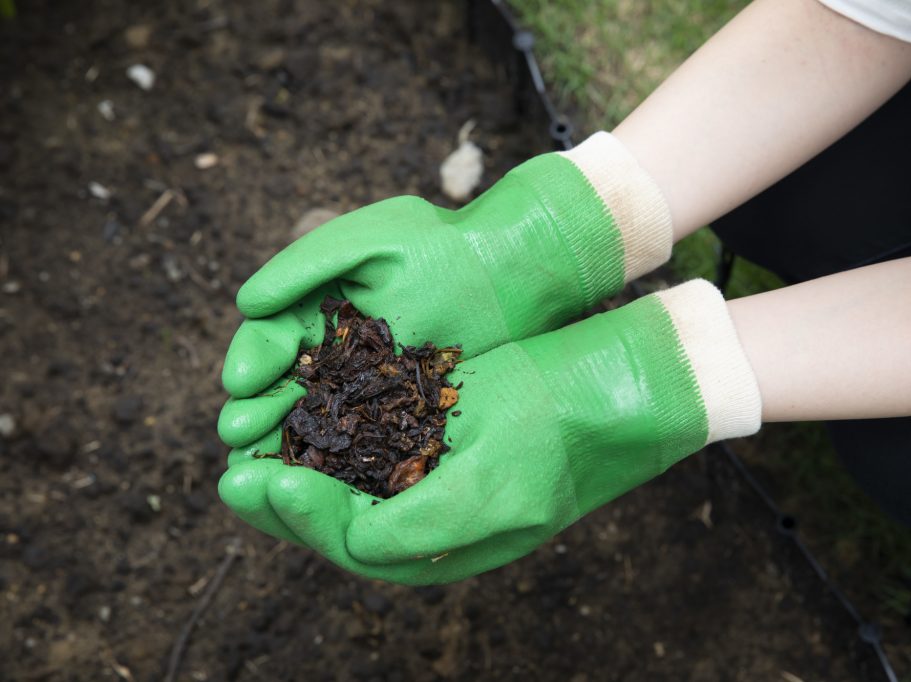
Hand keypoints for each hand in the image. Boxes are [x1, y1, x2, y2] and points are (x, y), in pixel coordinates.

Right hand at [217, 132, 672, 448]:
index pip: (270, 341)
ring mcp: (370, 390)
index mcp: (318, 311)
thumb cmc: (441, 246)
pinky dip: (340, 463)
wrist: (513, 269)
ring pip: (319, 425)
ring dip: (288, 446)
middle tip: (239, 434)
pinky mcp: (405, 418)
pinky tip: (319, 484)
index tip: (240, 380)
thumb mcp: (367, 242)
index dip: (252, 362)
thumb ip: (303, 264)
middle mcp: (337, 355)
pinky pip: (365, 444)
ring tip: (260, 467)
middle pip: (284, 392)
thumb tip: (245, 303)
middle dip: (259, 412)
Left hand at [218, 280, 760, 583]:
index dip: (303, 517)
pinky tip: (293, 409)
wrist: (592, 398)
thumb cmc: (550, 446)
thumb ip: (420, 529)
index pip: (349, 544)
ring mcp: (412, 477)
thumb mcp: (492, 494)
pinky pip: (352, 444)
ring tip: (248, 442)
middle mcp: (414, 520)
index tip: (270, 481)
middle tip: (234, 473)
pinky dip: (318, 431)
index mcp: (431, 549)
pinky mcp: (413, 437)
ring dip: (290, 463)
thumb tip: (356, 546)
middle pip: (329, 519)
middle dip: (279, 499)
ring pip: (334, 481)